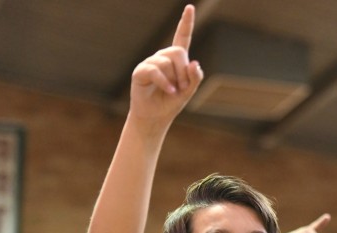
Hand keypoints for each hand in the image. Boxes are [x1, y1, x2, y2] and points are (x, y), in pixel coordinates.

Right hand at [129, 4, 203, 123]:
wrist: (155, 118)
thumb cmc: (171, 103)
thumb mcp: (189, 91)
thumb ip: (195, 77)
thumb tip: (194, 62)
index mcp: (175, 60)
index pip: (181, 37)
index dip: (186, 23)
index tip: (190, 8)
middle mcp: (162, 58)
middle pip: (177, 52)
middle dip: (184, 71)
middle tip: (183, 87)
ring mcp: (150, 63)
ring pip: (167, 61)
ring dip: (175, 79)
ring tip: (174, 92)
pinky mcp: (141, 72)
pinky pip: (156, 71)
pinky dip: (165, 83)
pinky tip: (170, 91)